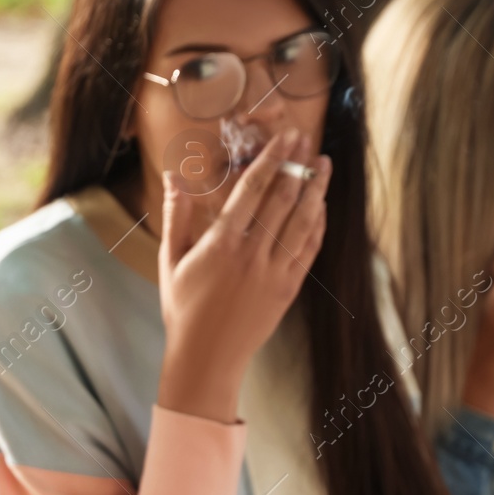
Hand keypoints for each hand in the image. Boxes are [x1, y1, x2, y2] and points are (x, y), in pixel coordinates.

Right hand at [156, 127, 329, 422]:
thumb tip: (175, 177)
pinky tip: (321, 205)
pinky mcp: (288, 288)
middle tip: (306, 138)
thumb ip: (176, 216)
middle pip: (283, 198)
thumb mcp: (170, 261)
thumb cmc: (182, 309)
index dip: (272, 159)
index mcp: (222, 243)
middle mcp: (252, 254)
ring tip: (323, 164)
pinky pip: (309, 249)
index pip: (253, 189)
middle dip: (297, 164)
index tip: (284, 137)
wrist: (206, 356)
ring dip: (316, 189)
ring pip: (302, 221)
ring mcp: (274, 271)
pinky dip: (318, 224)